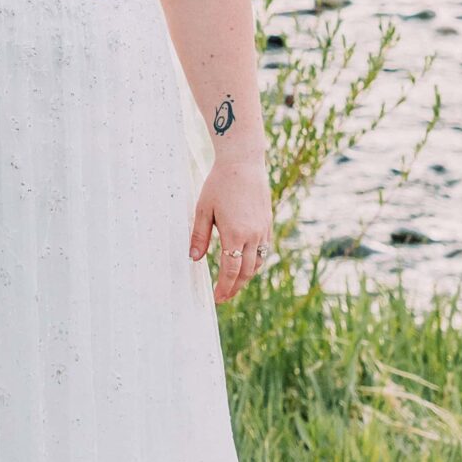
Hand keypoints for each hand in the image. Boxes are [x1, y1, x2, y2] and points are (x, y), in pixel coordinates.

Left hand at [188, 153, 274, 303]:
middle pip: (246, 272)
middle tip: (224, 297)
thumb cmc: (220, 184)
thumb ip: (199, 236)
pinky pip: (263, 251)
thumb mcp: (203, 209)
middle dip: (235, 287)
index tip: (217, 298)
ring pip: (257, 263)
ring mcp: (263, 230)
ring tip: (234, 284)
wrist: (244, 163)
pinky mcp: (267, 224)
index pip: (231, 270)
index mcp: (235, 234)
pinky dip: (255, 262)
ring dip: (246, 277)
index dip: (224, 287)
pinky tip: (246, 264)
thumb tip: (194, 259)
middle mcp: (252, 236)